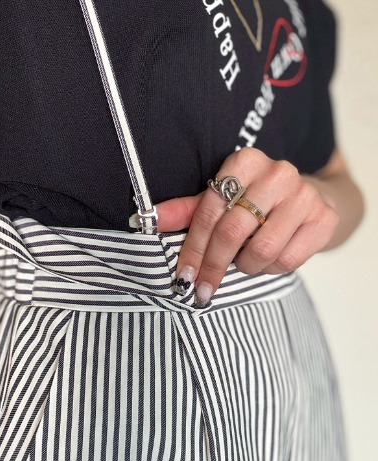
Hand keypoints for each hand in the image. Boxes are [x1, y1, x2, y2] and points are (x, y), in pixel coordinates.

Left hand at [155, 147, 338, 306]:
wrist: (311, 199)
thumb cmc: (255, 202)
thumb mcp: (221, 199)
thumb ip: (187, 211)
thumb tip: (146, 219)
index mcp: (244, 162)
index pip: (208, 212)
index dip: (192, 248)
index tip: (183, 276)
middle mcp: (276, 173)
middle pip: (233, 232)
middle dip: (213, 266)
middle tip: (203, 289)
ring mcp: (304, 195)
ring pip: (262, 250)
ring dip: (246, 266)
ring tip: (244, 261)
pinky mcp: (324, 218)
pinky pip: (288, 260)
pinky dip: (270, 269)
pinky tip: (268, 258)